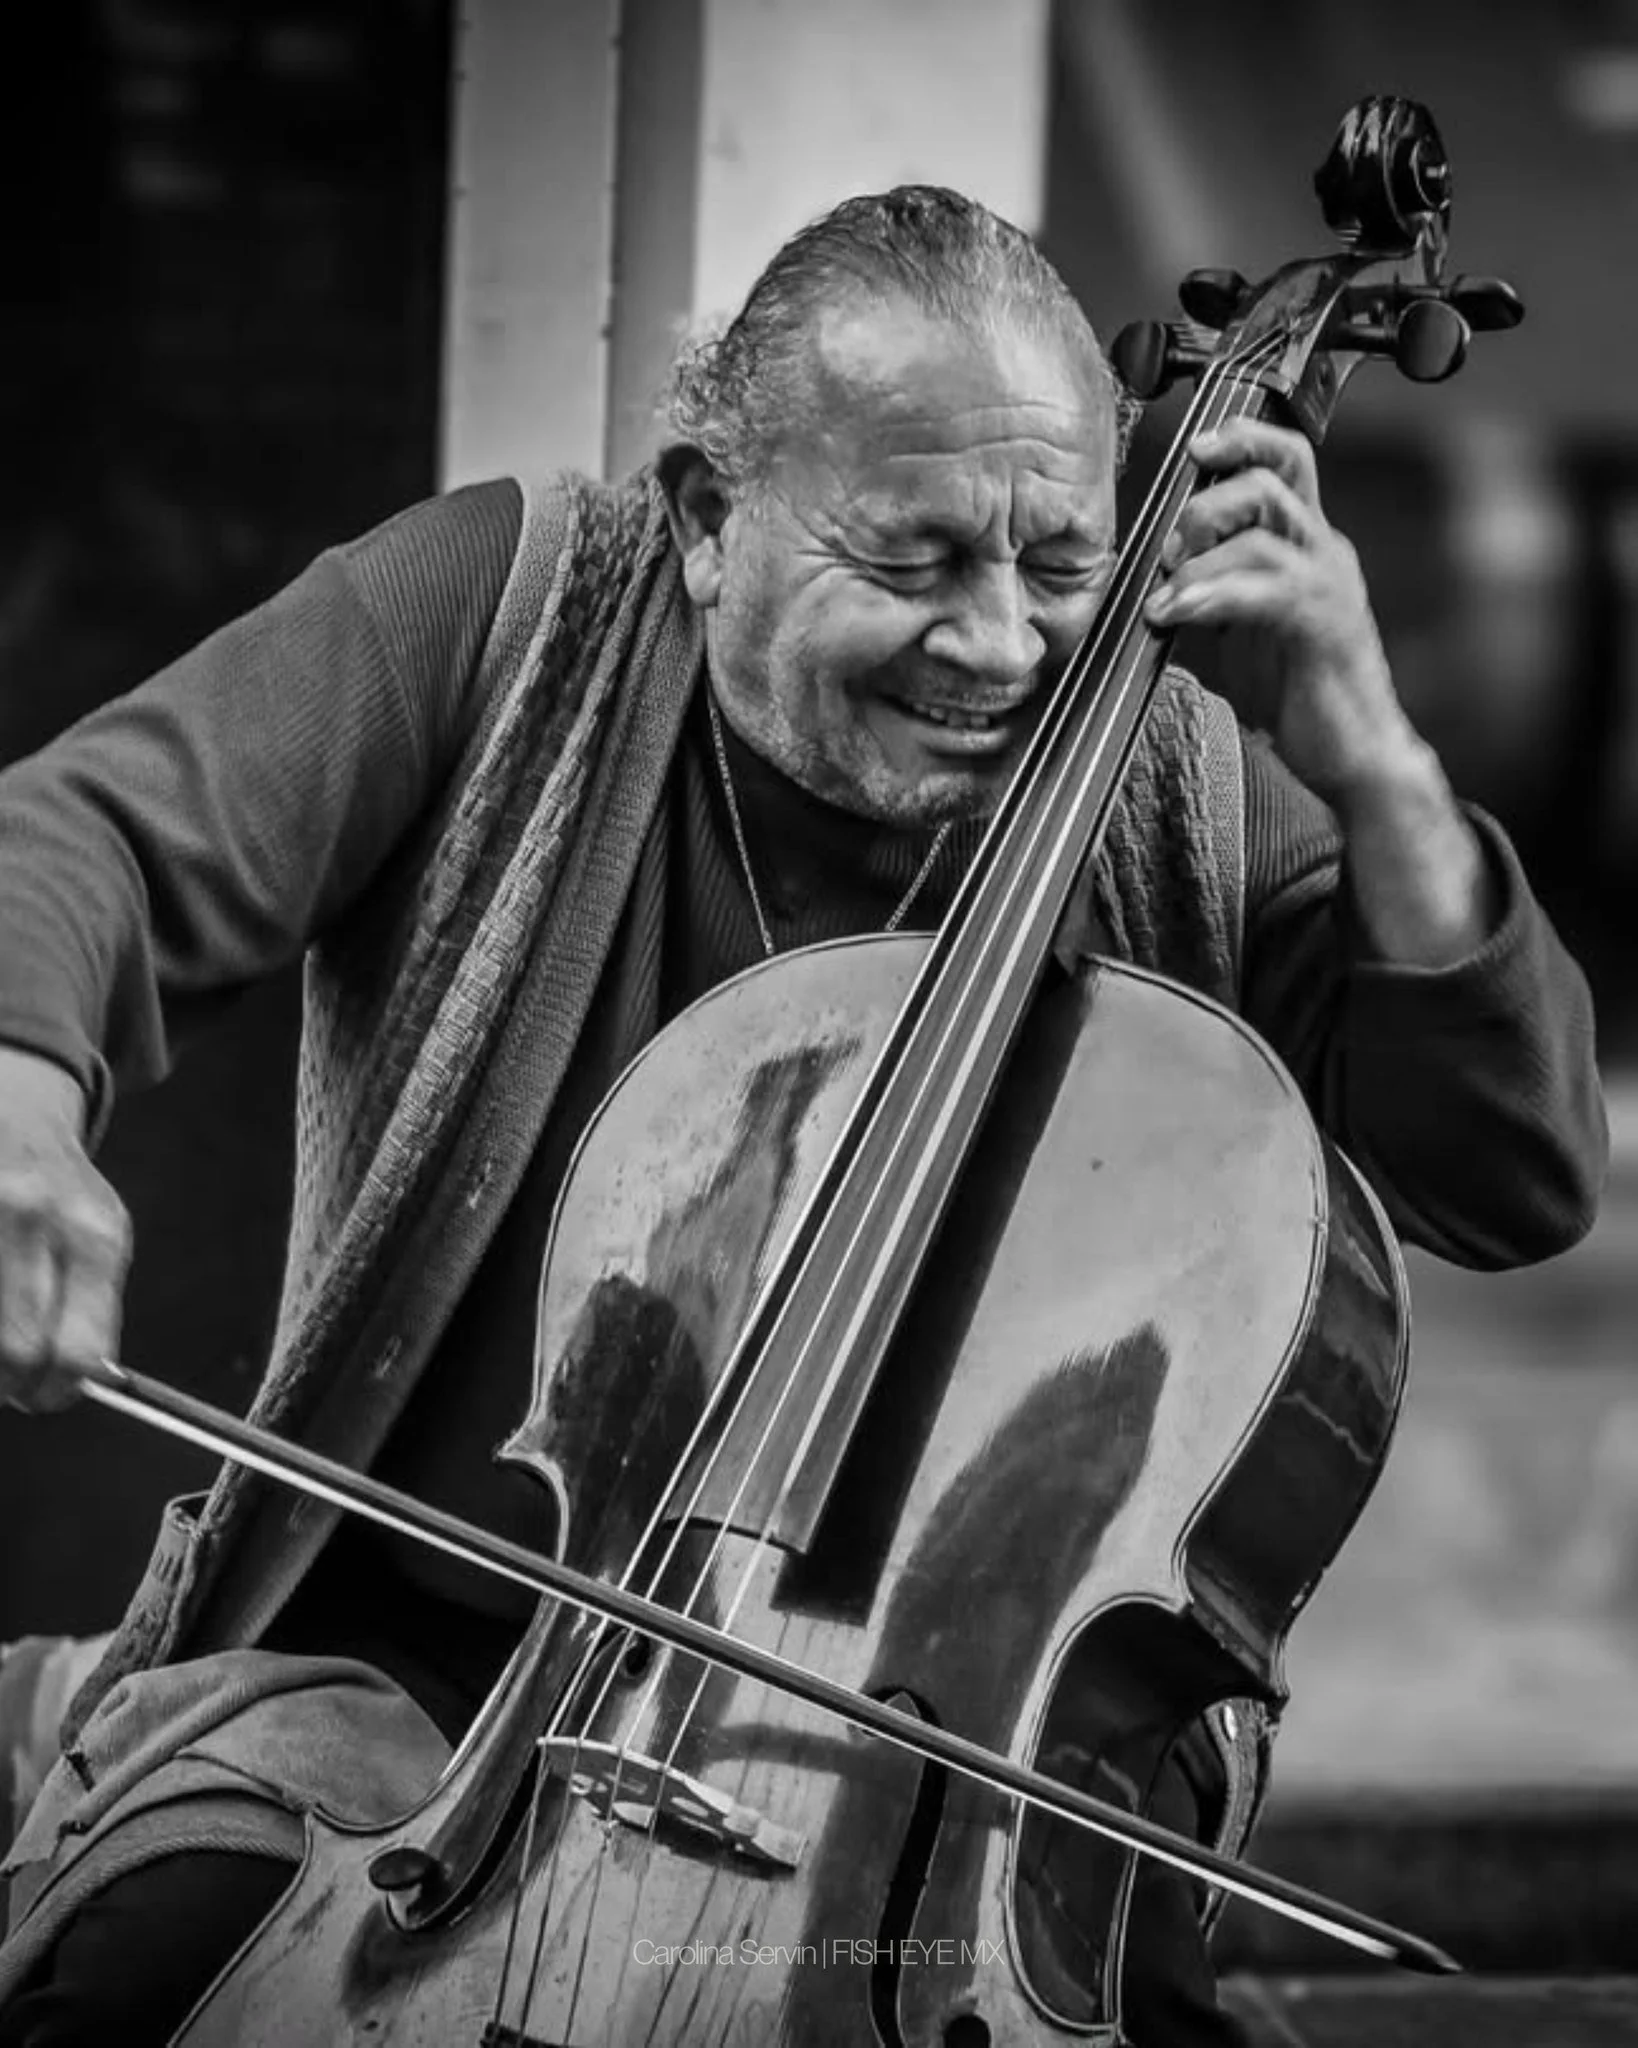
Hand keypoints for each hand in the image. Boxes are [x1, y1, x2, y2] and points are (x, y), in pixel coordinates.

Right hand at [0, 1047, 128, 1410]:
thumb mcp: (99, 1233)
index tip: (46, 1398)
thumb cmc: (58, 1187)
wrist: (11, 1116)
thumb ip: (94, 1306)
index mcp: (91, 1233)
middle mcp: (32, 1220)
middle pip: (17, 1350)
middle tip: (12, 1385)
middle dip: (12, 1384)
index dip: (58, 1390)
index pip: (78, 1348)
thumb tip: (78, 1381)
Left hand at [1144, 417, 1419, 804]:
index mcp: (1308, 545)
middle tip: (1168, 550)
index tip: (1192, 450)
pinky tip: (1178, 614)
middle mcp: (1324, 552)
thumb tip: (1158, 577)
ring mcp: (1329, 585)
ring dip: (1200, 555)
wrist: (1355, 756)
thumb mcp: (1245, 630)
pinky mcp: (1324, 624)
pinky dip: (1211, 594)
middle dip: (1207, 500)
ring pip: (1265, 527)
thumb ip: (1216, 592)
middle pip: (1274, 476)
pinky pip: (1265, 587)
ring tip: (1165, 597)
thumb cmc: (1302, 697)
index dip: (1241, 439)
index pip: (1285, 461)